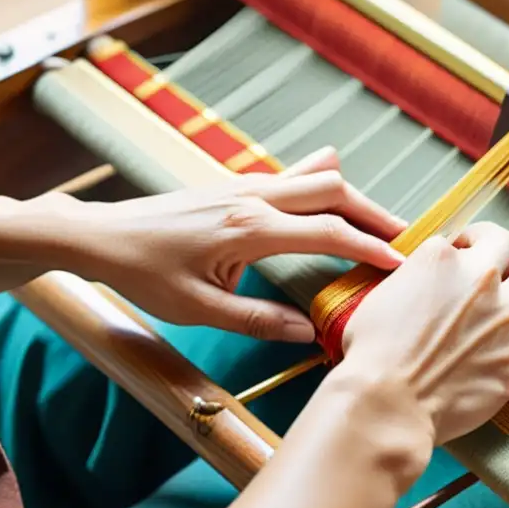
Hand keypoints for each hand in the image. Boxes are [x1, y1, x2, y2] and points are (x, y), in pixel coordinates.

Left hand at [75, 147, 406, 341]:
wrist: (101, 236)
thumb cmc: (143, 273)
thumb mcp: (197, 310)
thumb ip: (257, 320)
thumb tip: (308, 331)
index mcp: (250, 229)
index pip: (328, 233)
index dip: (369, 247)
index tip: (402, 262)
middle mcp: (253, 198)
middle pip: (333, 192)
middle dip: (375, 214)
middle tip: (407, 237)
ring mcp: (244, 186)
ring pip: (315, 179)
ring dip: (353, 197)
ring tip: (382, 220)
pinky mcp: (235, 186)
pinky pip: (291, 176)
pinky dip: (322, 182)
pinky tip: (335, 183)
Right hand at [338, 222, 508, 445]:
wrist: (385, 403)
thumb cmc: (370, 357)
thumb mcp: (378, 298)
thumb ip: (408, 281)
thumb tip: (419, 283)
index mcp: (439, 259)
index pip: (458, 239)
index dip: (455, 254)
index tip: (450, 273)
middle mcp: (478, 279)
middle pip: (507, 243)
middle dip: (499, 252)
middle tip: (489, 271)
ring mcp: (504, 318)